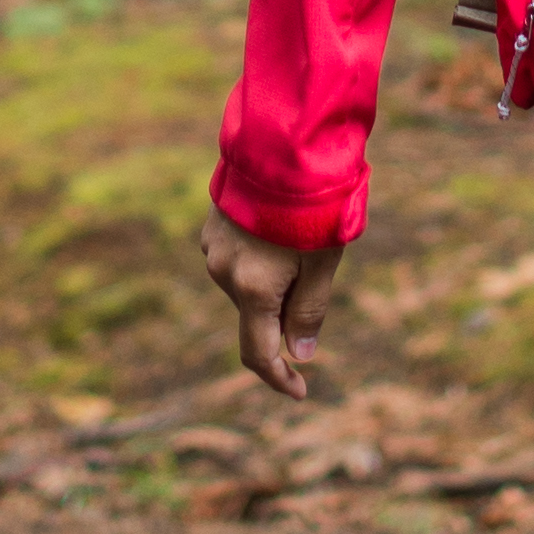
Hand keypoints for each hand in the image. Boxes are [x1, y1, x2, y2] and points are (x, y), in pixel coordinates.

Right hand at [198, 207, 348, 401]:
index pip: (258, 353)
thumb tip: (299, 354)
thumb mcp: (323, 261)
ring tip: (299, 239)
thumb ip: (309, 311)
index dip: (279, 378)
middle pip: (256, 314)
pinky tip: (278, 229)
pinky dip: (258, 259)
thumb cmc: (311, 206)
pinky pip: (236, 259)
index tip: (300, 391)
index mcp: (253, 289)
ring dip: (271, 281)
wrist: (281, 143)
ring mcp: (213, 248)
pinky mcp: (211, 226)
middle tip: (317, 270)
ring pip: (246, 286)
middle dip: (284, 311)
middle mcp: (224, 273)